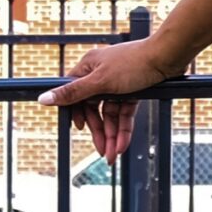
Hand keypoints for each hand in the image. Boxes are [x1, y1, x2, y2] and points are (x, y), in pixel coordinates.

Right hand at [38, 36, 183, 159]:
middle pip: (94, 109)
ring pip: (110, 114)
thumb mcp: (100, 81)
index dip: (77, 114)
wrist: (169, 57)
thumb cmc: (134, 63)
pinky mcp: (134, 91)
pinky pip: (125, 113)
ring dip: (112, 135)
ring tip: (114, 155)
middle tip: (103, 152)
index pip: (74, 95)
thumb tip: (43, 98)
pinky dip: (124, 129)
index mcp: (88, 68)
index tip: (80, 130)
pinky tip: (123, 144)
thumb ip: (72, 93)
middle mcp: (101, 76)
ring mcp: (118, 84)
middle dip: (99, 131)